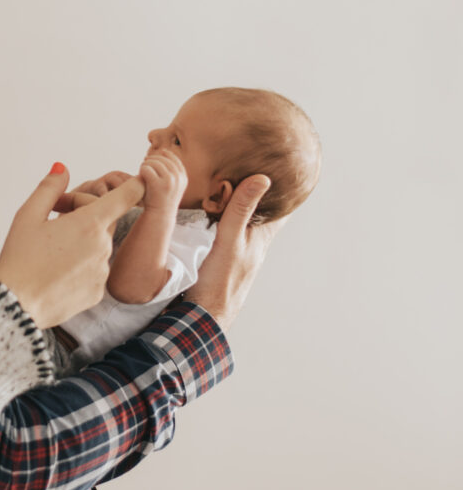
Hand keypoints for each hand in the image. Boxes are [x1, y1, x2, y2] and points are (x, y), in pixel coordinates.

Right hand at [0, 164, 144, 328]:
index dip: (134, 184)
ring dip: (82, 243)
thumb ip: (49, 188)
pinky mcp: (97, 292)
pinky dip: (81, 267)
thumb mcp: (27, 216)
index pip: (126, 196)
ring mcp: (102, 271)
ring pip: (98, 247)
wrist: (15, 305)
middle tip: (53, 220)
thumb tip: (62, 168)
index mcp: (89, 223)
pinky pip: (94, 271)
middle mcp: (103, 246)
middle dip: (84, 215)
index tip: (142, 178)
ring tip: (50, 251)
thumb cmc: (19, 258)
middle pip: (104, 220)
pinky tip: (57, 272)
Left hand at [139, 149, 185, 211]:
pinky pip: (147, 169)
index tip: (155, 156)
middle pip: (163, 159)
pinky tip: (140, 175)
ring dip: (146, 164)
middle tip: (145, 163)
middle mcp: (178, 178)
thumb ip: (170, 171)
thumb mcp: (171, 184)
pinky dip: (142, 170)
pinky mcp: (158, 185)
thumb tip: (163, 151)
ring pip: (154, 162)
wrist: (159, 216)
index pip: (174, 159)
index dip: (164, 155)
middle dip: (152, 159)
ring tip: (142, 169)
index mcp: (183, 178)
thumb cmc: (161, 199)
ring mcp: (169, 181)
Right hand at [185, 175, 280, 331]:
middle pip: (262, 215)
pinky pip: (224, 233)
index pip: (280, 211)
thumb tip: (262, 179)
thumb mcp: (230, 241)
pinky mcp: (219, 260)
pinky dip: (222, 220)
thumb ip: (241, 211)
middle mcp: (251, 246)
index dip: (285, 193)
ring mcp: (236, 254)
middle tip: (258, 172)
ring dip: (240, 208)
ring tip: (235, 187)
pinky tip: (210, 215)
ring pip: (243, 224)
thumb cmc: (219, 282)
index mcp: (260, 239)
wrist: (202, 317)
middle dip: (262, 196)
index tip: (287, 173)